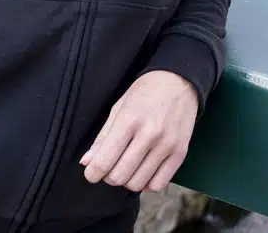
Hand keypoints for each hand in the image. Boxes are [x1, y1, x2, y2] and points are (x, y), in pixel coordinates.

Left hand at [80, 70, 197, 192]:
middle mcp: (149, 134)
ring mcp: (167, 145)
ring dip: (127, 180)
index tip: (91, 173)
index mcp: (129, 120)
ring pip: (137, 183)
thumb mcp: (119, 107)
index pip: (105, 160)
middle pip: (120, 176)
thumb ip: (103, 137)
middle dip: (108, 177)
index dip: (93, 173)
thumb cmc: (145, 92)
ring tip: (127, 167)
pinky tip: (143, 171)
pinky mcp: (180, 153)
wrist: (179, 81)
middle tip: (110, 167)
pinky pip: (158, 184)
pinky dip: (146, 184)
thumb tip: (87, 162)